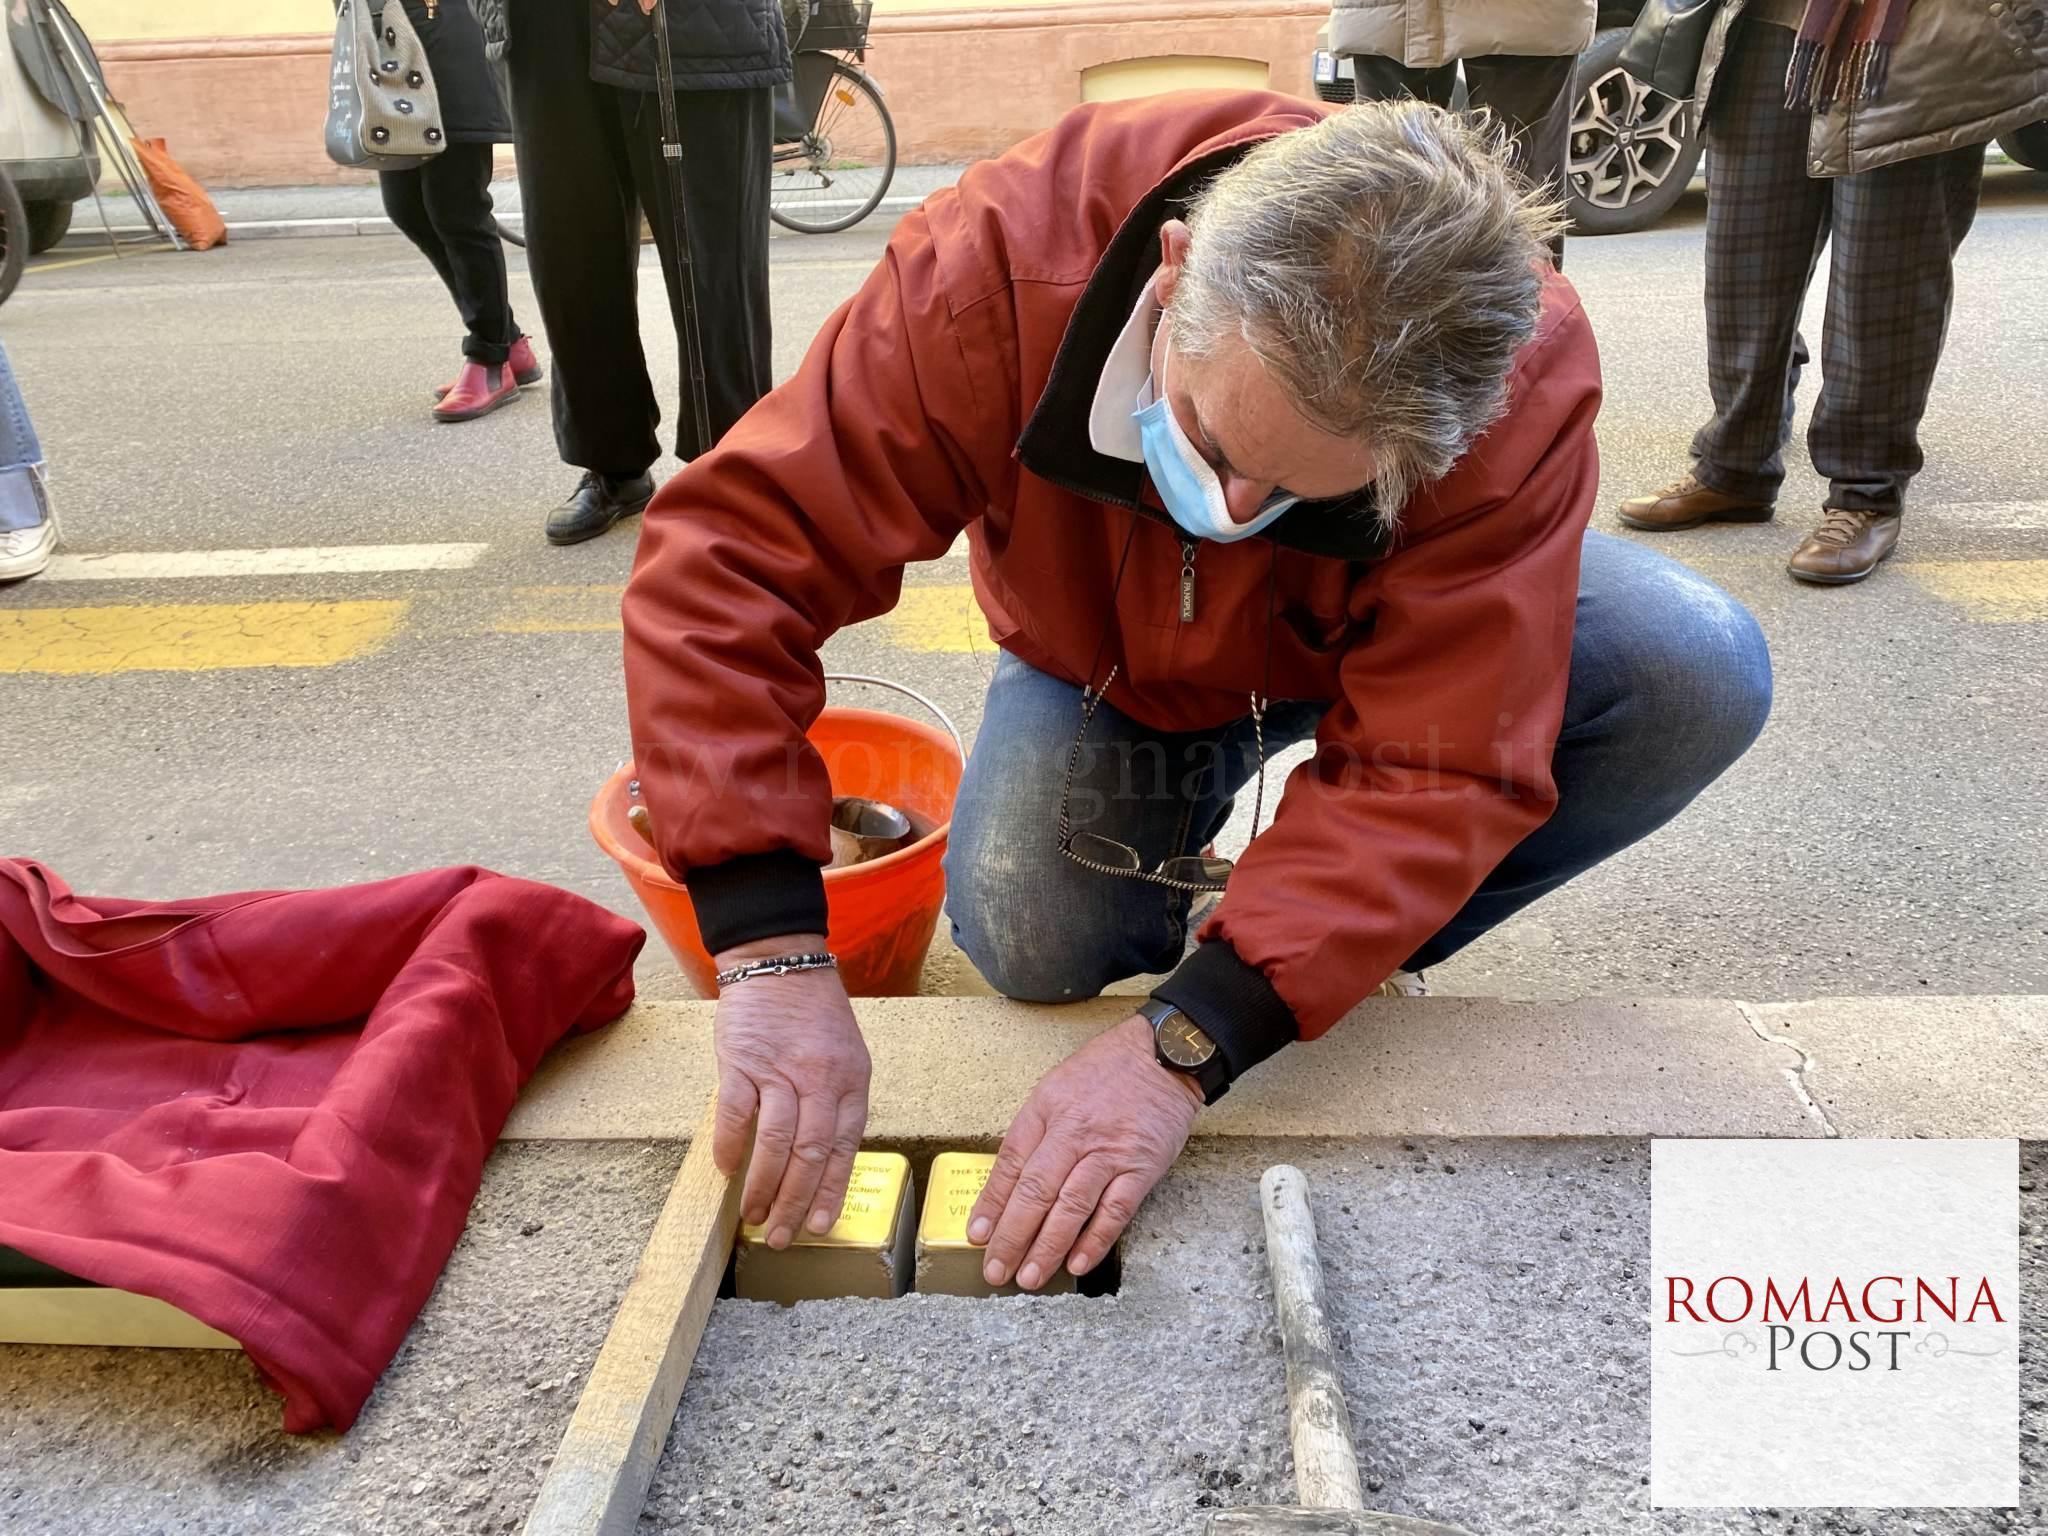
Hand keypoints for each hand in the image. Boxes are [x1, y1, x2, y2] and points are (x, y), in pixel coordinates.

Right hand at [710, 934, 871, 1247]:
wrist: (779, 961)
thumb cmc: (813, 1014)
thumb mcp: (845, 1055)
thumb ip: (838, 1103)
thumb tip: (824, 1161)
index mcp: (852, 1080)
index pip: (844, 1147)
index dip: (832, 1191)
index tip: (820, 1226)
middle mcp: (821, 1078)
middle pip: (811, 1154)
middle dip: (797, 1203)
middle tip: (782, 1236)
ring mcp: (780, 1070)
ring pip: (777, 1142)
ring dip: (764, 1186)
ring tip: (755, 1216)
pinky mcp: (742, 1061)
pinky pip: (736, 1114)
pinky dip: (730, 1147)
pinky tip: (726, 1171)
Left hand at [968, 1013, 1202, 1289]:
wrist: (1166, 1055)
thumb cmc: (1107, 1071)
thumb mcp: (1057, 1086)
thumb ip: (1035, 1130)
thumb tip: (1009, 1180)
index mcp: (1047, 1109)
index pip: (1011, 1163)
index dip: (992, 1203)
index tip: (977, 1235)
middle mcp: (1074, 1132)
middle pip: (1035, 1191)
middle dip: (1012, 1236)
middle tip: (996, 1270)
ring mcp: (1110, 1152)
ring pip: (1071, 1207)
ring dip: (1047, 1247)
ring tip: (1029, 1277)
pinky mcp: (1141, 1168)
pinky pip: (1114, 1211)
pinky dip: (1095, 1240)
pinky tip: (1076, 1263)